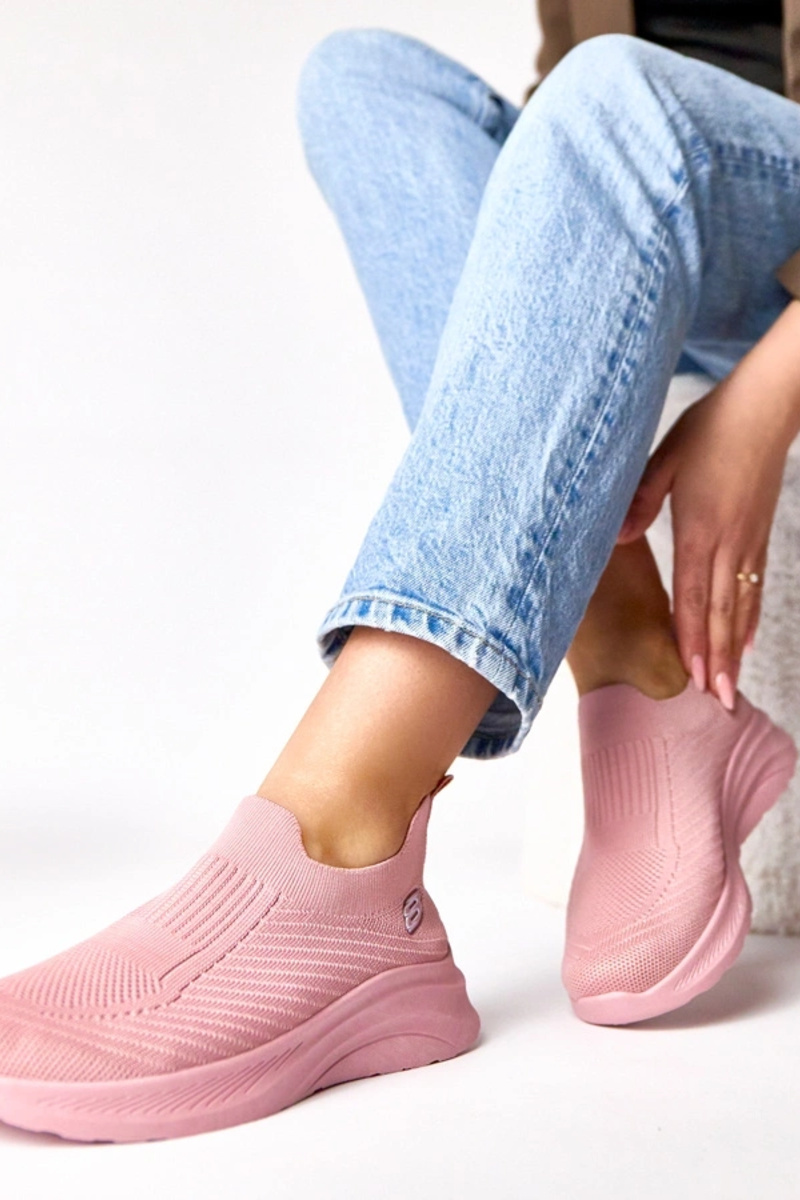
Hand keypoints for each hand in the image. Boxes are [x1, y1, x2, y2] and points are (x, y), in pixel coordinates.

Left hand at [616, 376, 792, 707]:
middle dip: (718, 660)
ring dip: (735, 649)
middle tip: (718, 702)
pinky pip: (755, 585)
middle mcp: (729, 542)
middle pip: (722, 612)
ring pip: (741, 605)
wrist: (768, 405)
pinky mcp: (760, 534)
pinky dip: (750, 618)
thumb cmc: (713, 426)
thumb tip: (618, 536)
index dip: (692, 638)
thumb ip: (641, 499)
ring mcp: (749, 540)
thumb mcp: (666, 457)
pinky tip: (747, 640)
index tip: (692, 675)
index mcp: (701, 527)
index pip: (695, 595)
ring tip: (731, 686)